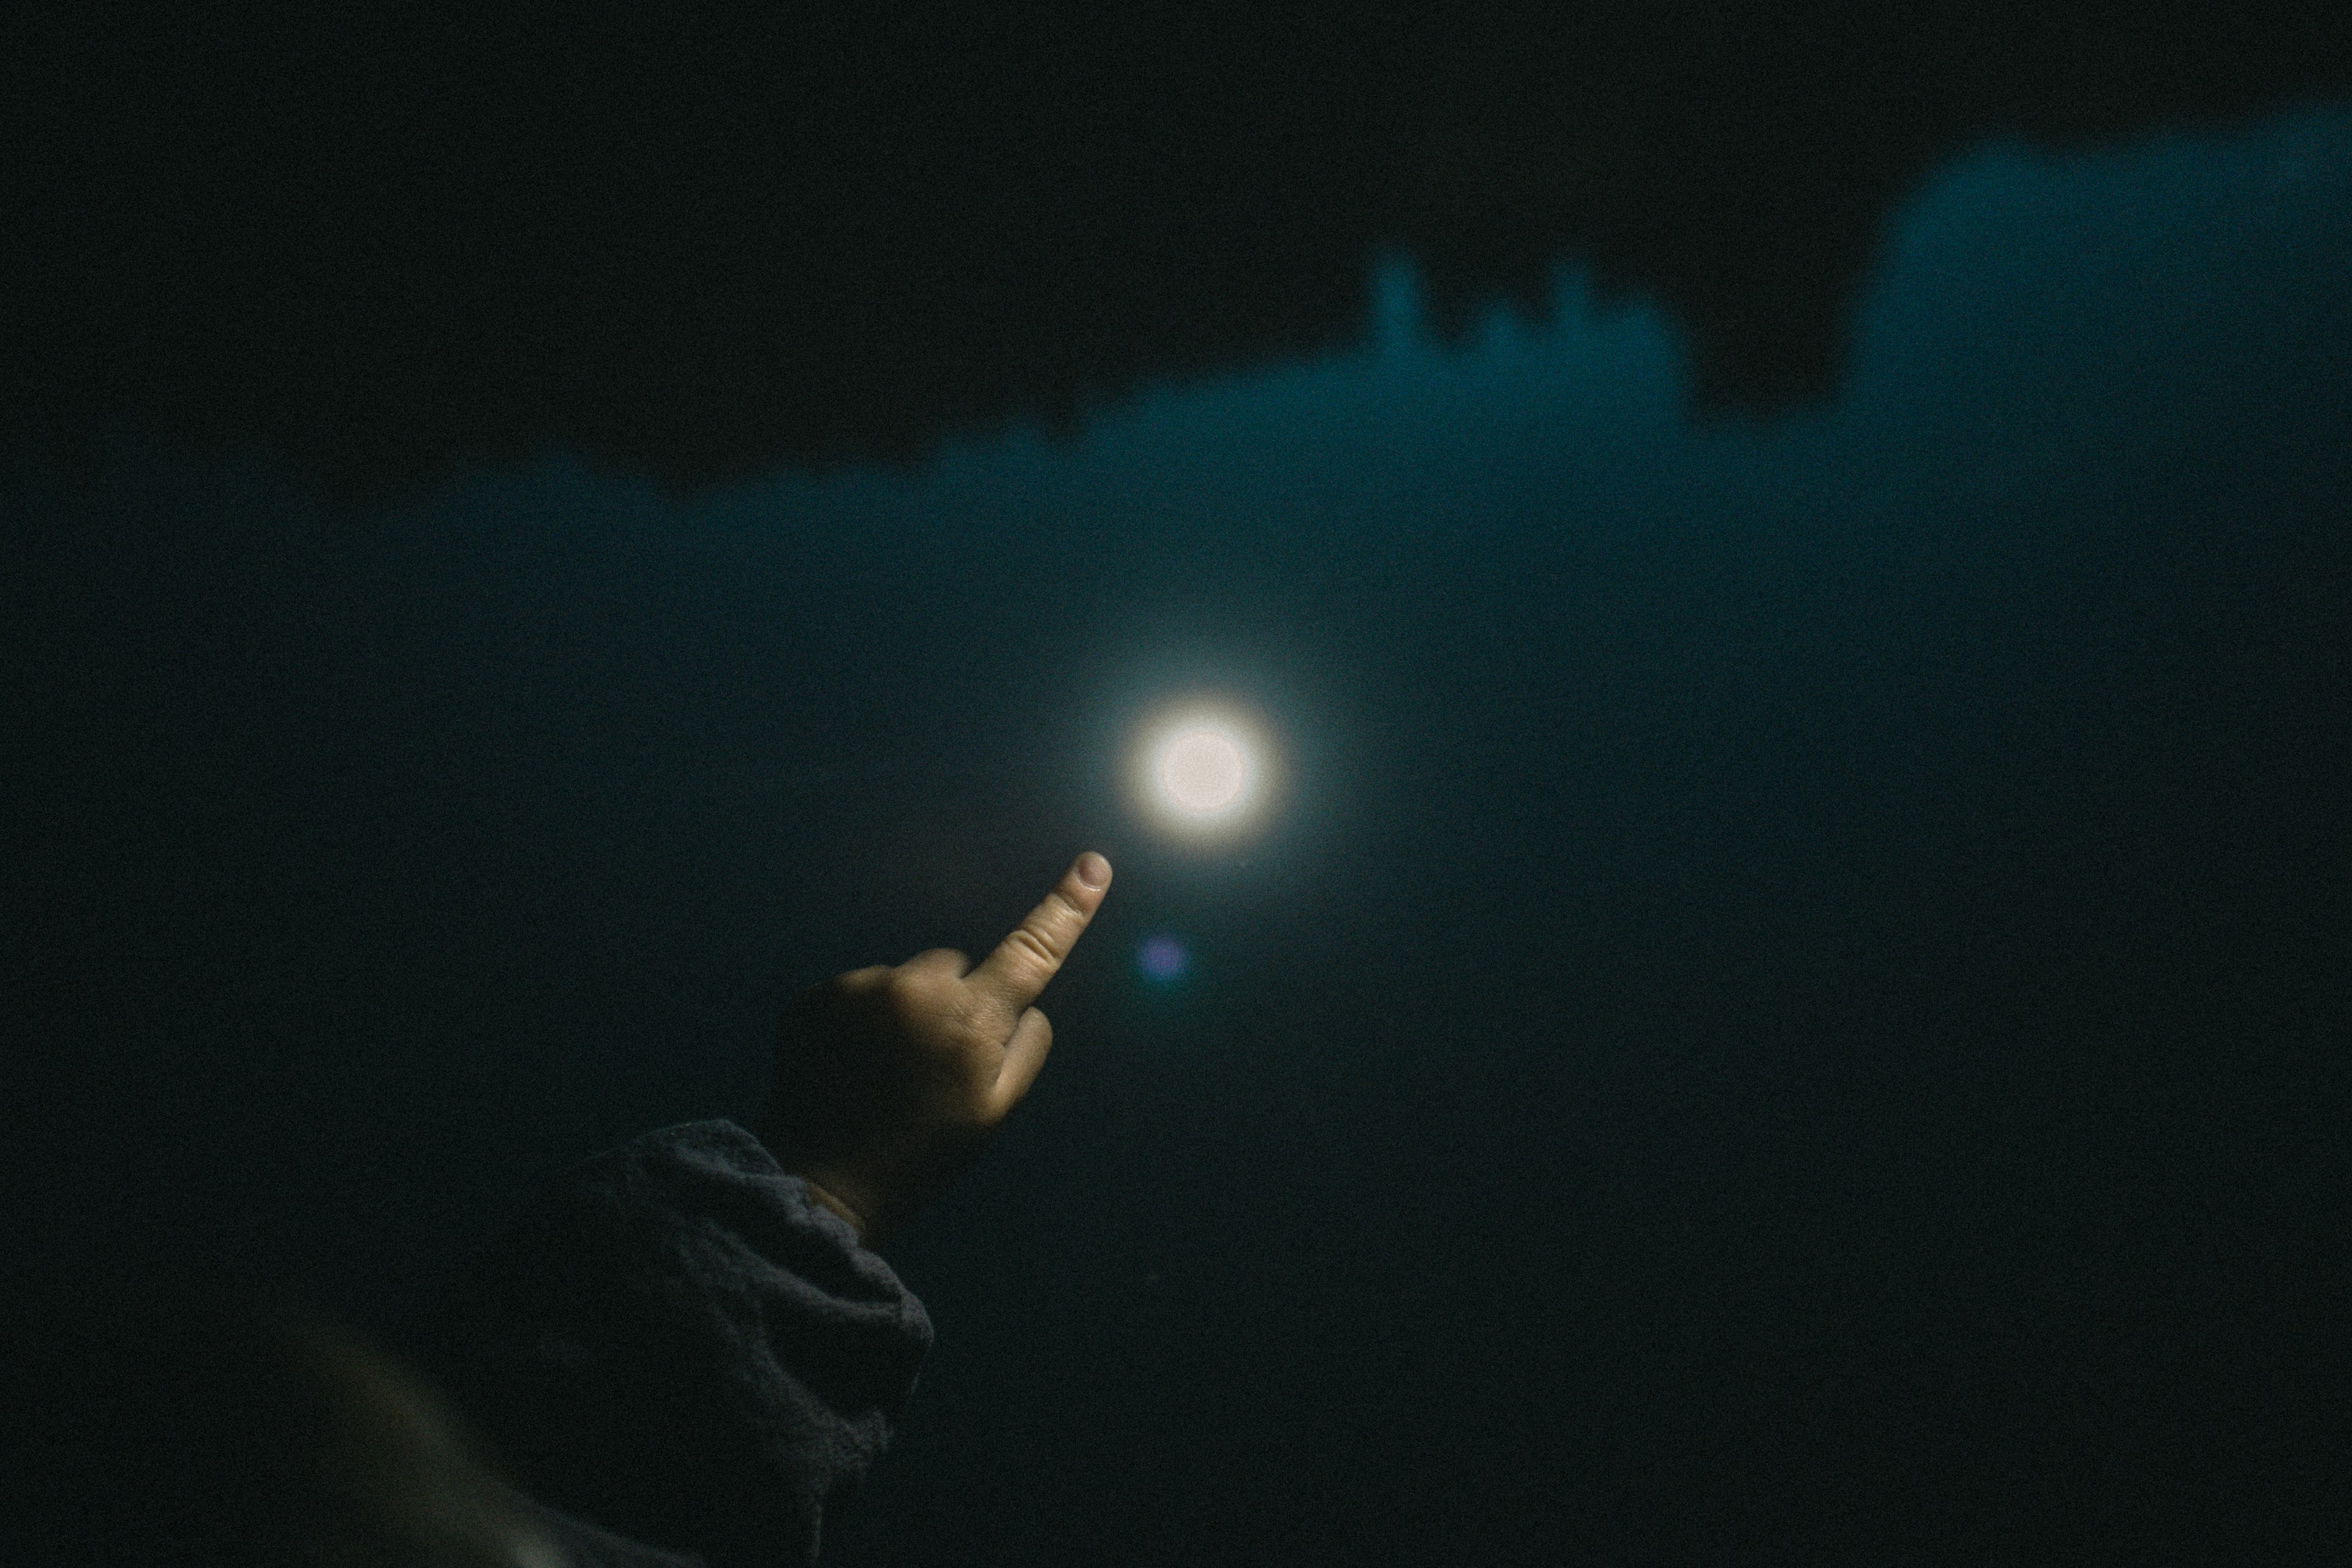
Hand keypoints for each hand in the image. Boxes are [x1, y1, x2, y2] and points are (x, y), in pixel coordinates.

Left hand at [756, 851, 1112, 1246]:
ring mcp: (858, 990)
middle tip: (927, 1066)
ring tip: (881, 1074)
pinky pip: (854, 992)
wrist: (823, 1184)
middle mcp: (916, 989)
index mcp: (971, 1020)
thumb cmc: (922, 1154)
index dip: (1066, 908)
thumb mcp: (993, 1113)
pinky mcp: (814, 997)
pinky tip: (848, 1068)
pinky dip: (855, 1021)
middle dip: (949, 1001)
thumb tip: (1028, 1003)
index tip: (1093, 866)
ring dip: (898, 1012)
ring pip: (899, 980)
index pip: (1031, 953)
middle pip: (952, 967)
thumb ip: (1025, 1048)